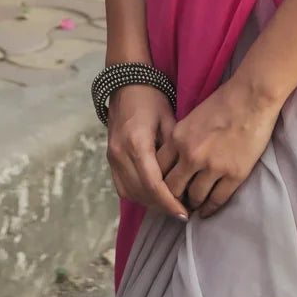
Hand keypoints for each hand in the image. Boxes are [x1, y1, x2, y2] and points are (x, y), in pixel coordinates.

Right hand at [106, 85, 188, 220]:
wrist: (126, 82)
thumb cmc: (152, 98)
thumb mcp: (169, 120)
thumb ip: (174, 150)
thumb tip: (186, 177)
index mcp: (137, 144)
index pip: (153, 185)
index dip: (169, 202)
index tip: (184, 213)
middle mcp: (120, 154)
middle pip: (141, 193)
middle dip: (162, 207)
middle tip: (182, 213)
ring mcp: (112, 157)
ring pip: (130, 193)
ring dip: (150, 203)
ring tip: (170, 206)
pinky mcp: (110, 158)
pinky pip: (122, 186)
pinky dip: (138, 195)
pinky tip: (153, 196)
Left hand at [155, 76, 282, 217]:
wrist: (252, 96)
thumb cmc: (224, 101)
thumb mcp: (192, 117)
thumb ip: (181, 139)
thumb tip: (176, 161)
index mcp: (178, 138)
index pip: (158, 169)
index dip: (159, 183)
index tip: (163, 189)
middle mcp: (191, 155)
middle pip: (172, 188)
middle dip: (173, 198)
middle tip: (176, 204)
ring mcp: (213, 166)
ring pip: (195, 197)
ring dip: (193, 204)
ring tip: (193, 207)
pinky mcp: (234, 174)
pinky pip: (217, 200)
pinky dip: (210, 209)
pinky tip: (207, 211)